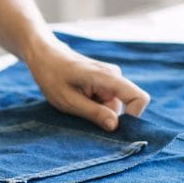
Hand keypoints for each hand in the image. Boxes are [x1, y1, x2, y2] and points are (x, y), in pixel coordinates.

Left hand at [25, 40, 149, 130]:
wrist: (44, 55)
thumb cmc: (52, 76)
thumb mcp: (68, 101)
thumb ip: (94, 113)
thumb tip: (115, 126)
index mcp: (108, 77)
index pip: (139, 98)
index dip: (132, 117)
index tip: (112, 127)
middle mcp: (114, 76)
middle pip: (123, 107)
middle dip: (105, 116)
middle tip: (80, 113)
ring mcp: (110, 78)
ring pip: (113, 106)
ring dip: (97, 111)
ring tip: (76, 103)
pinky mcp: (105, 81)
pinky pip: (107, 101)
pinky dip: (94, 105)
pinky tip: (78, 99)